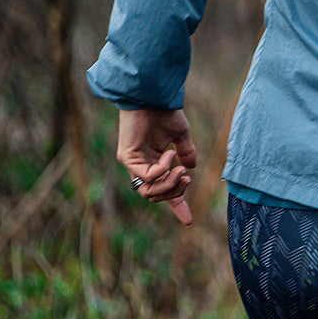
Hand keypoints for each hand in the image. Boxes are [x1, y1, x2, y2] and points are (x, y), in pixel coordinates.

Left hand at [117, 108, 197, 225]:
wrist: (153, 97)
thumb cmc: (164, 113)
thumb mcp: (180, 136)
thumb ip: (185, 152)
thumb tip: (191, 167)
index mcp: (153, 163)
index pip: (162, 190)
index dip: (176, 206)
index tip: (188, 221)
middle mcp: (141, 166)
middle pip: (155, 196)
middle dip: (174, 192)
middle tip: (186, 177)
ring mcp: (132, 164)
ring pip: (149, 192)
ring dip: (169, 185)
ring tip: (180, 170)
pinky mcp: (127, 157)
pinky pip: (146, 176)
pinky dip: (161, 169)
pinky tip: (168, 154)